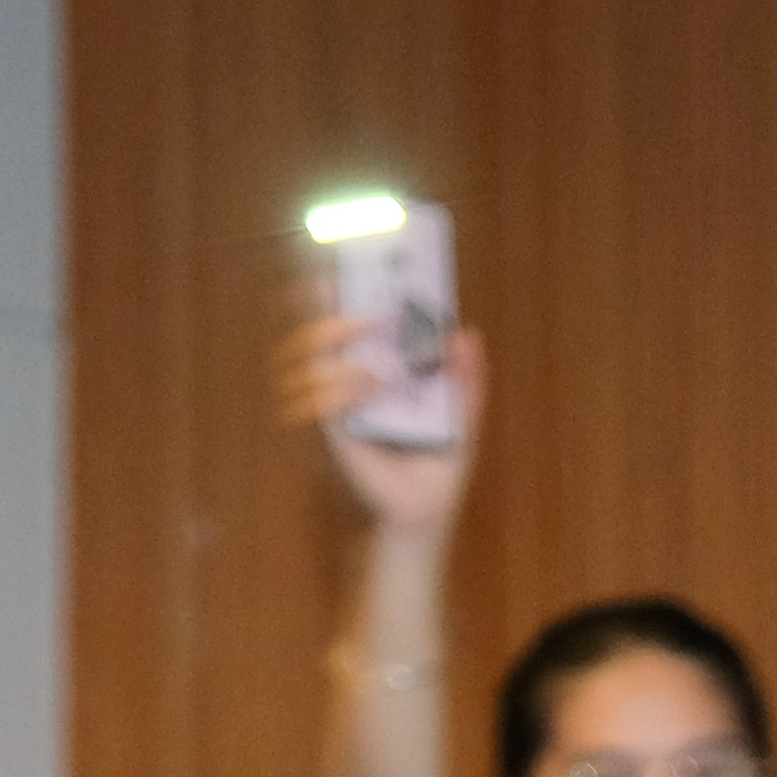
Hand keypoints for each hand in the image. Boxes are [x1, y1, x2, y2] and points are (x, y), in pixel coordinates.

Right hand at [278, 310, 481, 536]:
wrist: (429, 511)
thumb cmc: (439, 462)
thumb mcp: (463, 413)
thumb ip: (468, 376)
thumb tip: (466, 334)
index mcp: (369, 371)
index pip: (333, 322)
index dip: (325, 291)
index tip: (336, 265)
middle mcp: (345, 385)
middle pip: (311, 332)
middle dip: (330, 311)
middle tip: (363, 303)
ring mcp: (335, 409)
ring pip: (309, 359)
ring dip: (337, 341)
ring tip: (374, 342)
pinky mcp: (334, 435)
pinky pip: (323, 401)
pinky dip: (347, 387)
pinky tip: (375, 385)